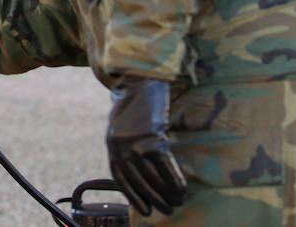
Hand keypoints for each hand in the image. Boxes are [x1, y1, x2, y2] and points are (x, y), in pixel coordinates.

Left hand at [106, 76, 186, 216]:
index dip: (134, 198)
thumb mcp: (124, 132)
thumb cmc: (134, 110)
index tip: (146, 211)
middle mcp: (121, 148)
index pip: (122, 180)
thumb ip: (127, 152)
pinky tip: (182, 190)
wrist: (140, 84)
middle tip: (168, 210)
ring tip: (178, 202)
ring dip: (167, 194)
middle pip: (139, 182)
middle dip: (154, 200)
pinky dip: (175, 182)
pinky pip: (166, 167)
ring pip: (153, 178)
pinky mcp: (153, 139)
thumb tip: (142, 180)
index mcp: (113, 148)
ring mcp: (136, 144)